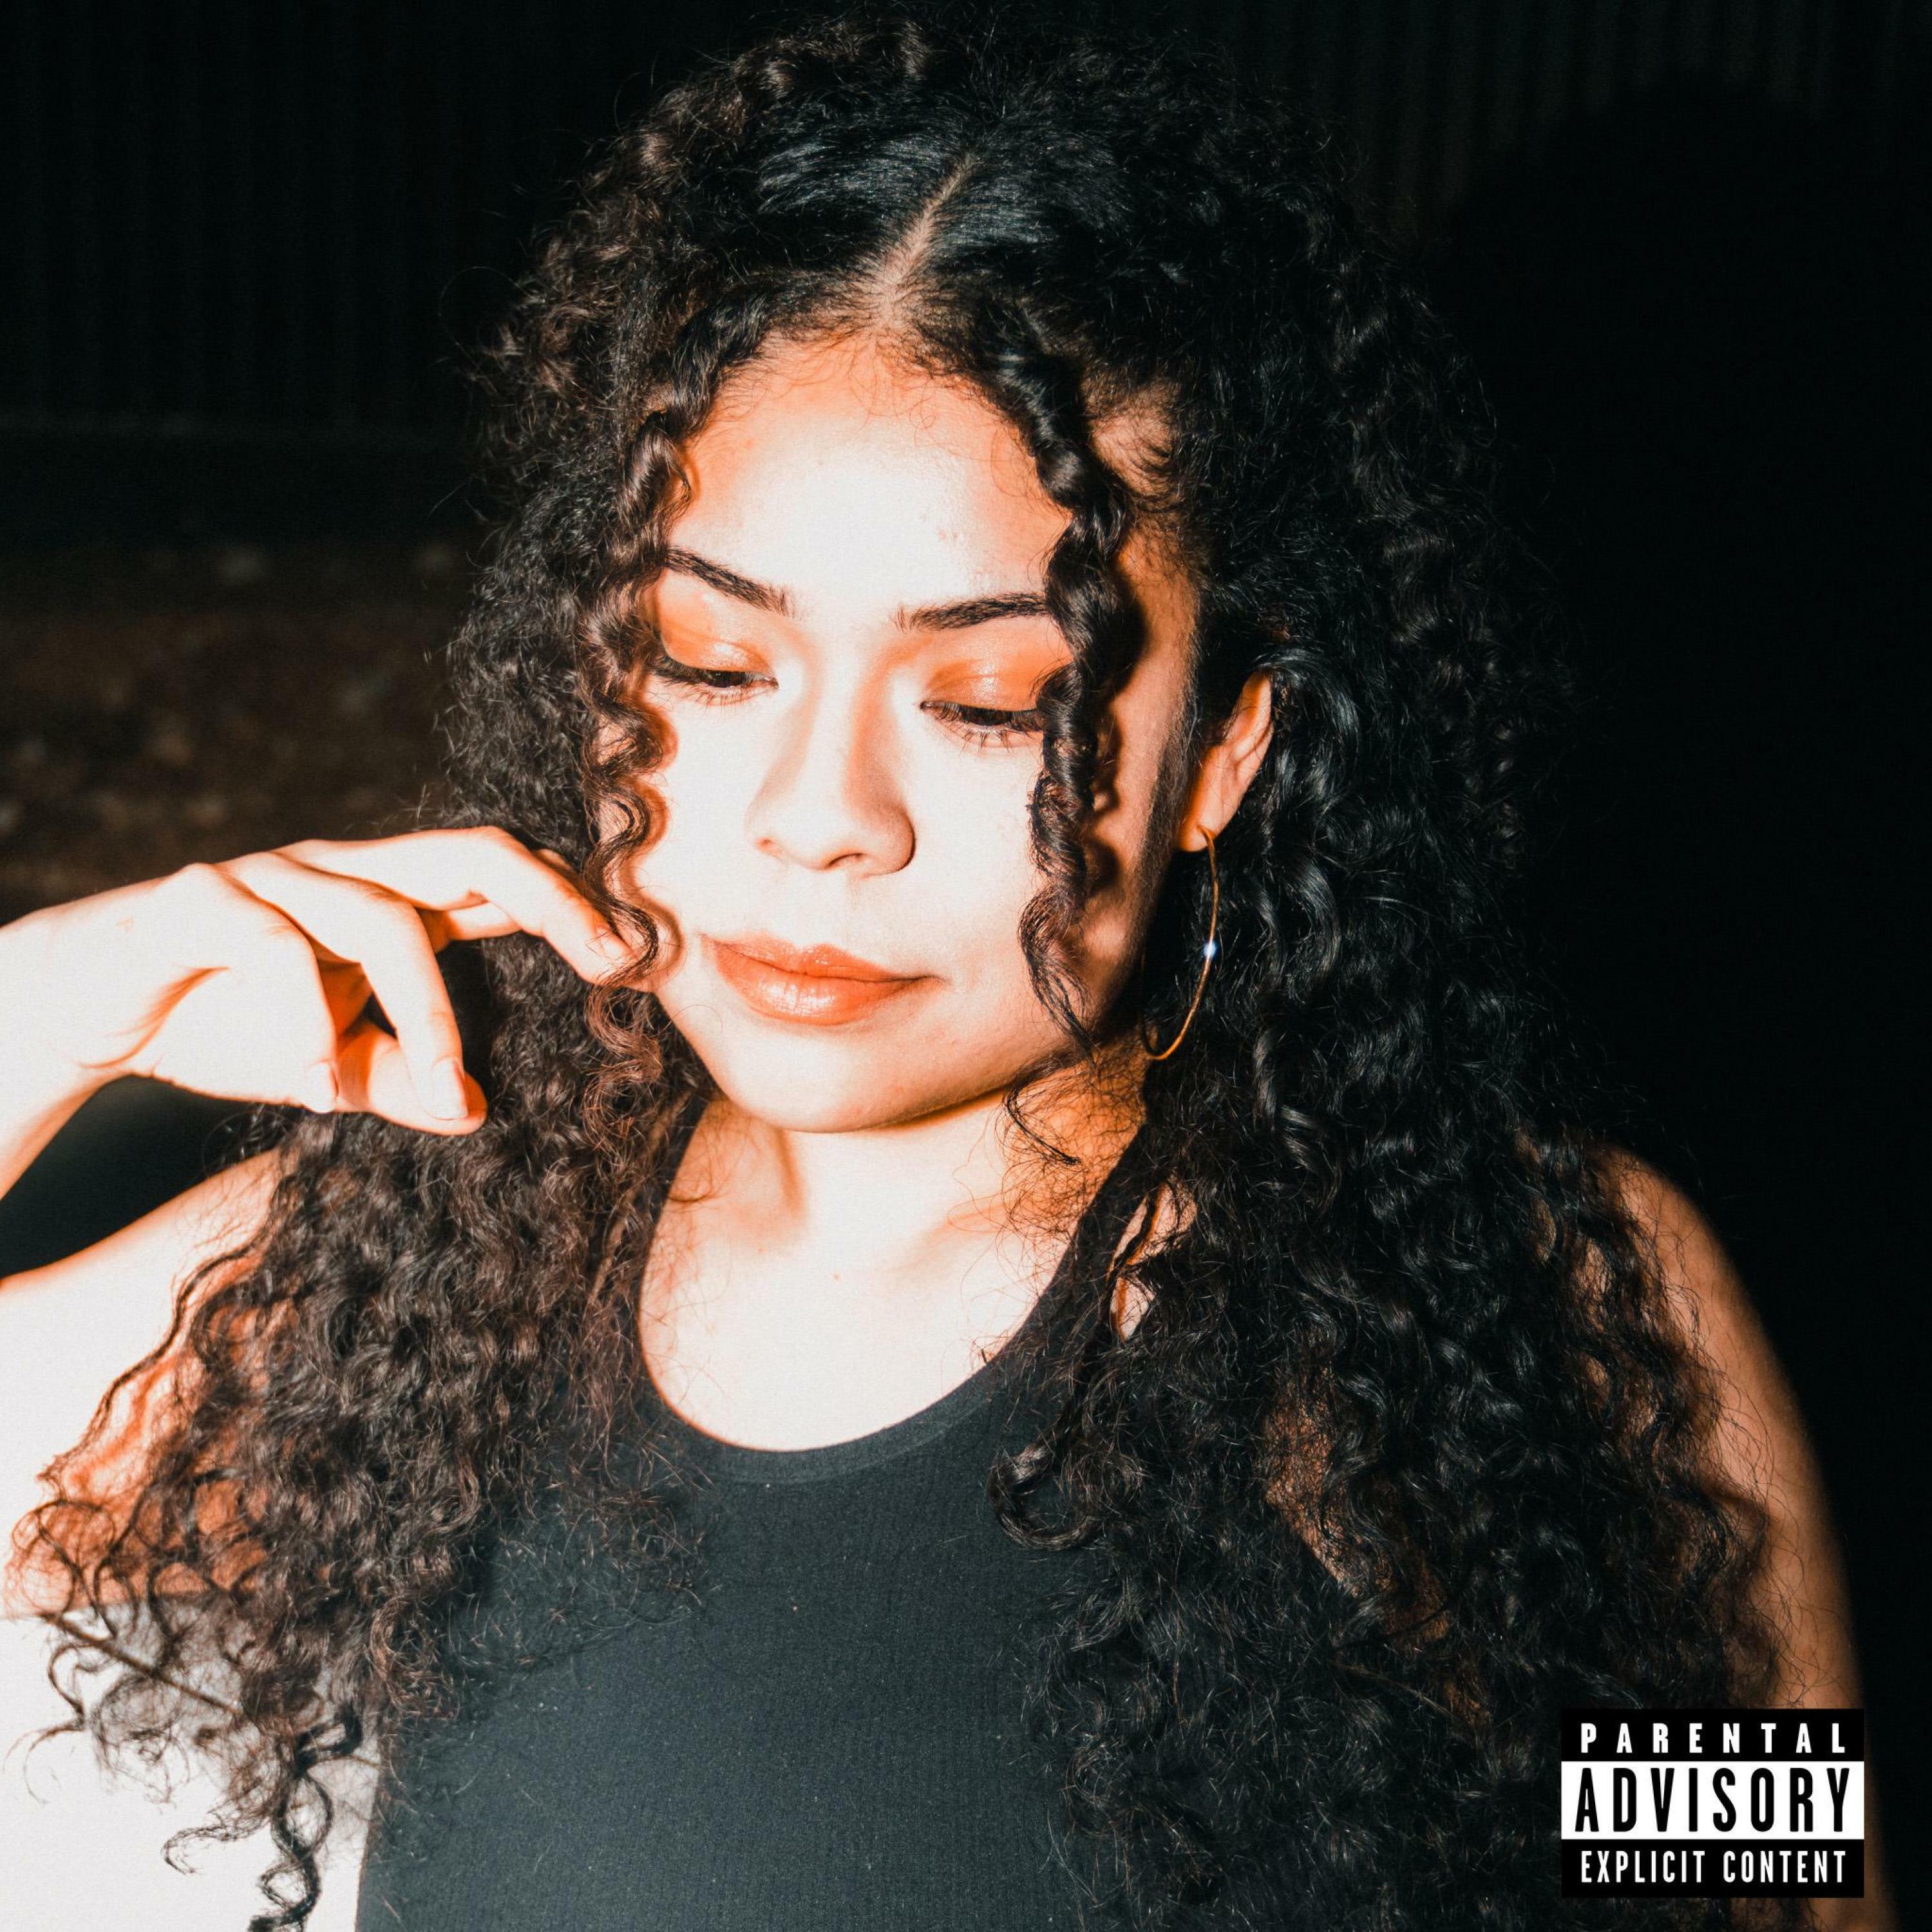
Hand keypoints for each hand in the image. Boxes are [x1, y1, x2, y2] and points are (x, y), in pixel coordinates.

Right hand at [0, 829, 629, 1135]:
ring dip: (426, 1010)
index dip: (574, 906)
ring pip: (381, 916)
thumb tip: (477, 1112)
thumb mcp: (335, 1065)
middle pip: (471, 850)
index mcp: (393, 901)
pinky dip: (305, 1021)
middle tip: (608, 963)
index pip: (501, 878)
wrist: (88, 1008)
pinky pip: (272, 946)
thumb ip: (406, 1078)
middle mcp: (347, 872)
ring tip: (446, 1089)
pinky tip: (315, 1087)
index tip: (636, 964)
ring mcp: (277, 876)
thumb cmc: (230, 1023)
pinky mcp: (202, 900)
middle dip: (551, 899)